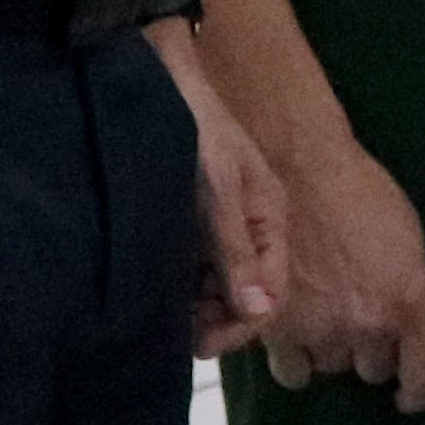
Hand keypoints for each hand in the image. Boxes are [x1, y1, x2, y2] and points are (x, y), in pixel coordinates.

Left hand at [164, 30, 290, 355]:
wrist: (159, 81)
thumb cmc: (196, 130)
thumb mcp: (220, 191)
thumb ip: (237, 250)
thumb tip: (259, 312)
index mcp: (270, 221)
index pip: (269, 294)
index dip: (239, 325)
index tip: (201, 343)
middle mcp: (250, 229)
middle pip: (242, 295)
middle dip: (214, 319)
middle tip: (174, 334)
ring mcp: (219, 227)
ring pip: (214, 285)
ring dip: (194, 305)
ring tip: (160, 313)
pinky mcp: (191, 222)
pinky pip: (192, 267)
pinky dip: (178, 284)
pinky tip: (154, 288)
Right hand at [256, 118, 424, 410]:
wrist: (297, 168)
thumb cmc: (359, 193)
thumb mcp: (407, 239)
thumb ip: (410, 290)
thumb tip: (407, 327)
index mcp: (410, 301)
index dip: (418, 392)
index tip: (408, 397)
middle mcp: (367, 323)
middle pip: (374, 369)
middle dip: (369, 350)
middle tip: (356, 319)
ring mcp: (320, 329)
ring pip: (332, 367)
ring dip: (330, 349)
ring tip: (322, 313)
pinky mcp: (277, 330)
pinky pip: (293, 372)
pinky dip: (295, 357)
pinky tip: (294, 332)